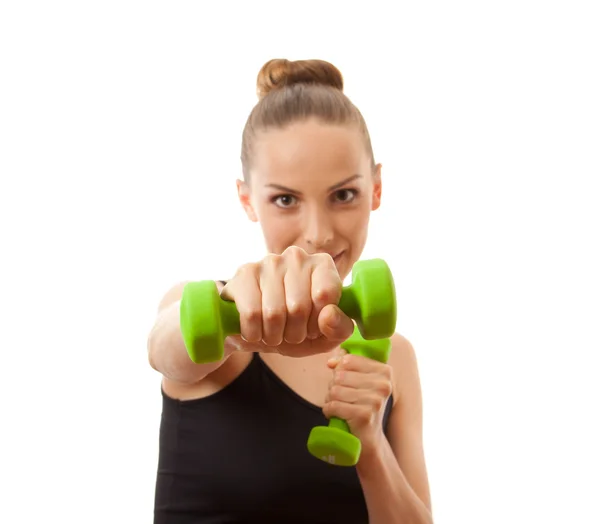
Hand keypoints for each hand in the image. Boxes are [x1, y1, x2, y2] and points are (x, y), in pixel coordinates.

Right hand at [220, 246, 354, 357]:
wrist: (256, 331)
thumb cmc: (296, 329)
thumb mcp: (325, 336)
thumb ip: (339, 328)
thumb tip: (328, 315)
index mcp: (322, 265)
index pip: (325, 295)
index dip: (318, 323)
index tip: (313, 327)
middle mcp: (297, 256)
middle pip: (299, 307)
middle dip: (294, 333)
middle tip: (290, 333)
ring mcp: (269, 262)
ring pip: (274, 312)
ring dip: (273, 335)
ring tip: (273, 332)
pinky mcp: (244, 273)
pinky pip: (251, 313)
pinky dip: (253, 333)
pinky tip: (254, 330)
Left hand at [323, 350, 393, 452]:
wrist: (369, 437)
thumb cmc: (361, 404)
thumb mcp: (357, 380)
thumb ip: (344, 364)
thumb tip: (331, 362)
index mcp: (384, 371)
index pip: (349, 360)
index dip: (339, 368)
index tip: (342, 379)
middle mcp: (383, 384)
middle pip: (339, 375)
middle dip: (333, 386)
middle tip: (340, 396)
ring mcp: (375, 400)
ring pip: (334, 390)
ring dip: (330, 399)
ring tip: (338, 405)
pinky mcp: (364, 415)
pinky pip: (334, 405)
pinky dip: (329, 410)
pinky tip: (335, 414)